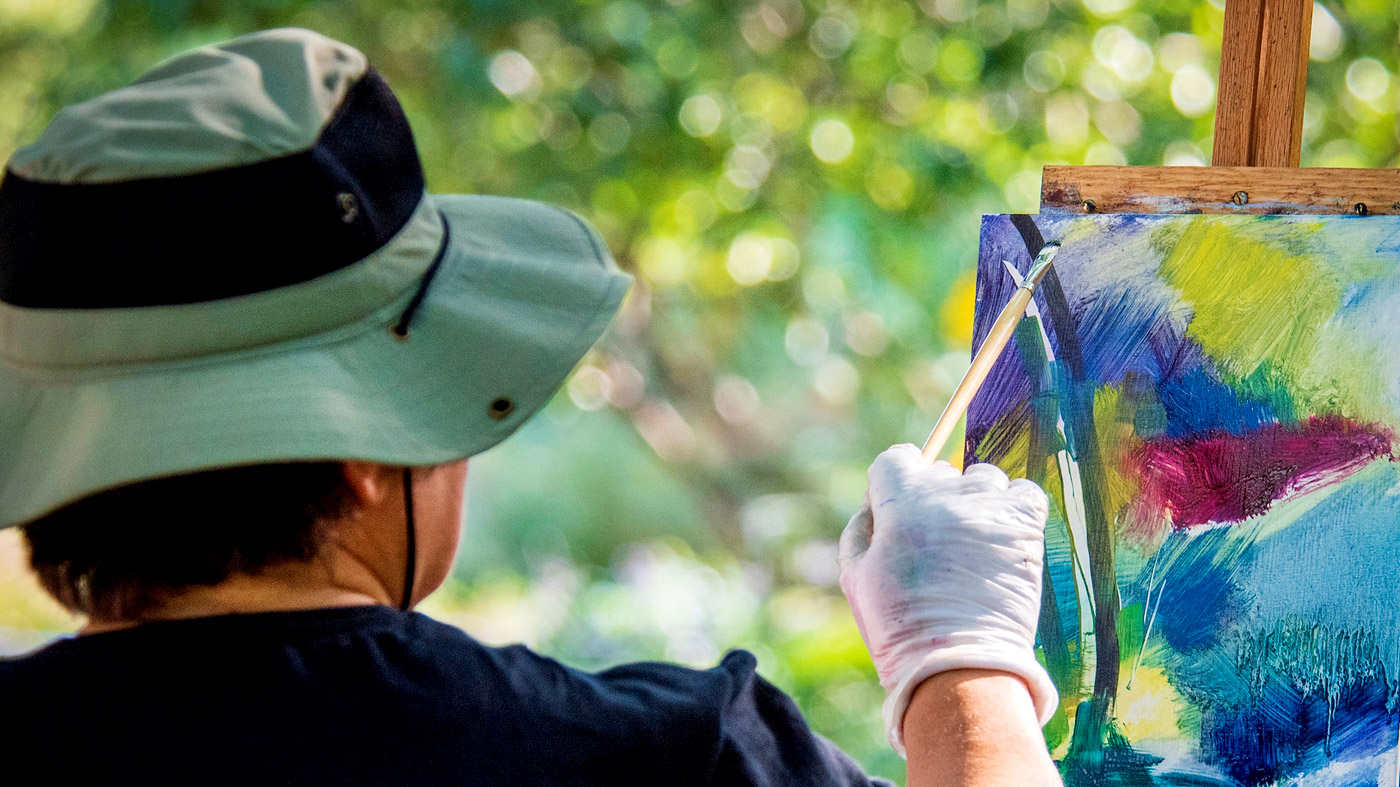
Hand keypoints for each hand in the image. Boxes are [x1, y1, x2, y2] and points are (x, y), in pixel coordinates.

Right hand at [838, 444, 1056, 755]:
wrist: (957, 665)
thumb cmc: (899, 626)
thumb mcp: (855, 575)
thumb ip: (860, 527)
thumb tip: (874, 502)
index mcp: (899, 502)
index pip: (897, 458)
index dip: (895, 484)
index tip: (899, 511)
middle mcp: (945, 494)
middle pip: (939, 472)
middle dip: (933, 500)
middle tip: (935, 546)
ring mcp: (987, 507)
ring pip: (982, 479)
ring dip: (975, 503)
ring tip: (972, 546)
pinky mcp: (1024, 526)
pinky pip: (1024, 493)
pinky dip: (1014, 509)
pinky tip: (1002, 540)